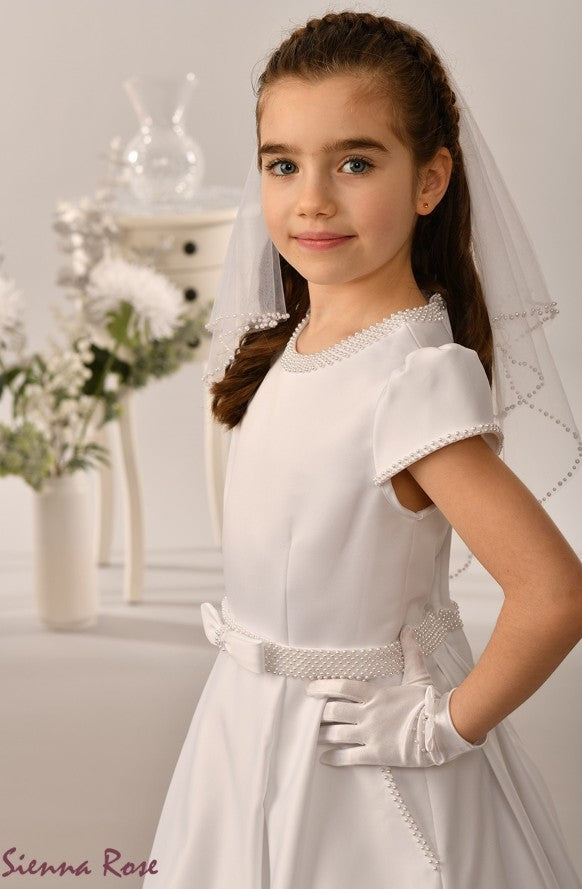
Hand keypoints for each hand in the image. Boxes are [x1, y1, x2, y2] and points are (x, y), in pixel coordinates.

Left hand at [305, 624, 487, 766]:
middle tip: (311, 714)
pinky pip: (349, 757)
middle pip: (334, 712)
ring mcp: (371, 735)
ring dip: (322, 735)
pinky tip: (324, 758)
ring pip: (337, 735)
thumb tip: (408, 629)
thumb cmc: (428, 702)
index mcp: (375, 694)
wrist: (442, 729)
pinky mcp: (376, 754)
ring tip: (313, 735)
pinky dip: (334, 757)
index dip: (323, 687)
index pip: (342, 687)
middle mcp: (368, 714)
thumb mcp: (418, 674)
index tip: (310, 689)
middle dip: (320, 714)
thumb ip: (410, 652)